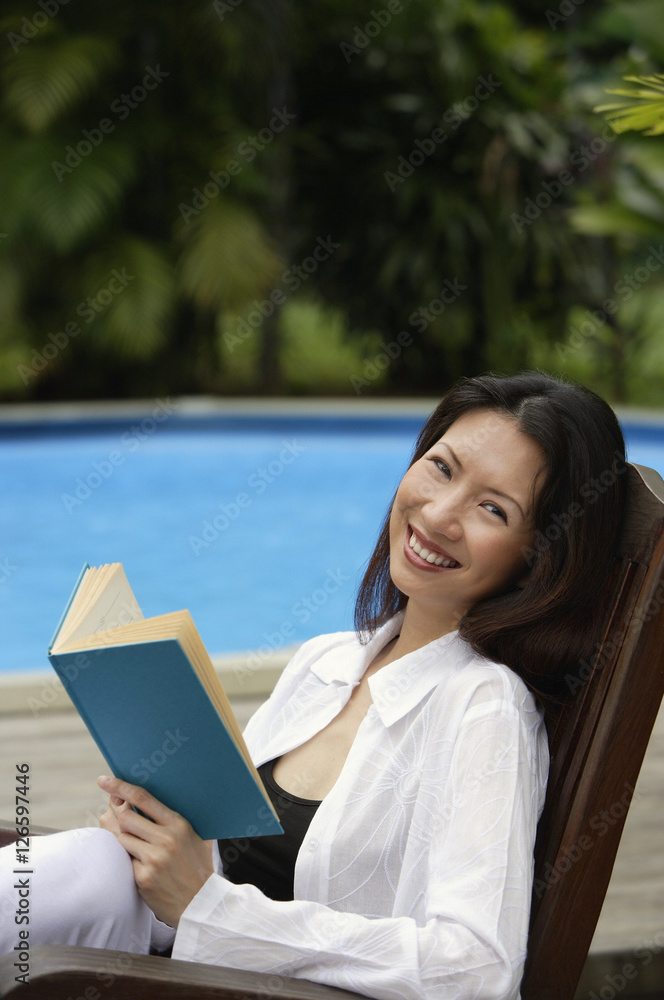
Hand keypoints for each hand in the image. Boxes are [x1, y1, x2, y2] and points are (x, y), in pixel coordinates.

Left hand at [97, 775, 213, 927]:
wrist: (201, 904)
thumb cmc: (197, 867)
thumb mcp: (195, 836)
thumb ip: (175, 819)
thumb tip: (149, 802)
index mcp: (178, 824)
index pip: (143, 799)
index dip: (120, 787)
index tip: (104, 781)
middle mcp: (165, 839)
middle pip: (125, 817)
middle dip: (116, 814)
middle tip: (113, 813)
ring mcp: (153, 859)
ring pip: (119, 837)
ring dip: (117, 836)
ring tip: (124, 836)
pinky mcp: (142, 877)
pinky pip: (123, 859)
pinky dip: (124, 857)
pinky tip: (132, 859)